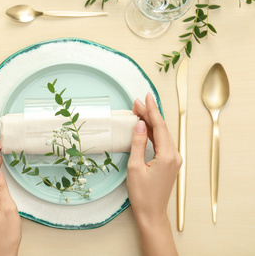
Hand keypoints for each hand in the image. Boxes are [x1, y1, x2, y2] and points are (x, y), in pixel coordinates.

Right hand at [127, 93, 180, 255]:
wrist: (151, 213)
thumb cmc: (142, 194)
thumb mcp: (135, 167)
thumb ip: (138, 143)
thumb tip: (139, 124)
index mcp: (167, 155)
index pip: (159, 127)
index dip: (151, 110)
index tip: (145, 97)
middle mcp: (174, 155)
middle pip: (161, 128)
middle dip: (150, 114)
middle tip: (137, 102)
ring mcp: (174, 159)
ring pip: (162, 134)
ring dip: (151, 122)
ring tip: (139, 111)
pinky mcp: (170, 163)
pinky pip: (162, 142)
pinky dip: (153, 133)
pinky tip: (145, 127)